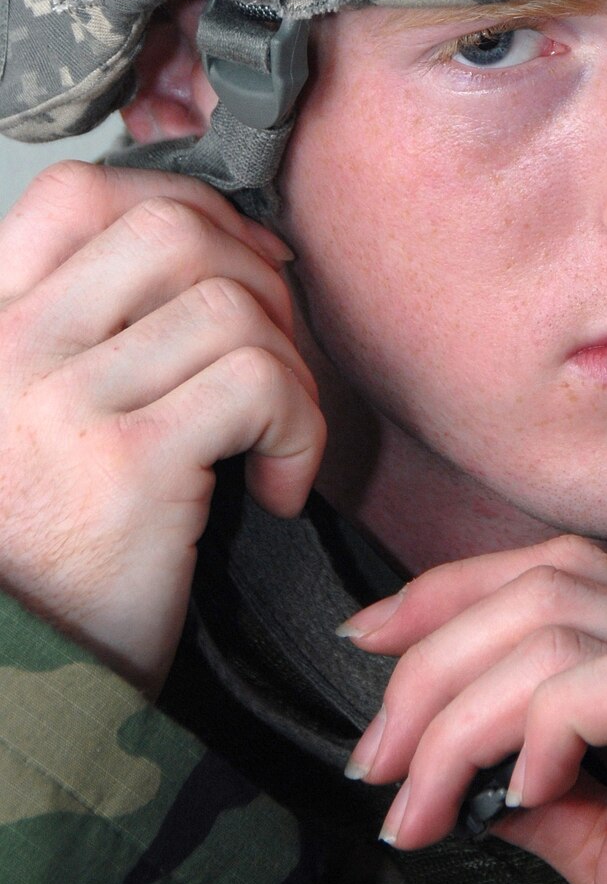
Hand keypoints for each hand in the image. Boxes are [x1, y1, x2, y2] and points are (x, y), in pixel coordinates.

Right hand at [0, 161, 325, 694]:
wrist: (16, 690)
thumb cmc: (48, 558)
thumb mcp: (42, 422)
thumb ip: (96, 332)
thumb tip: (226, 240)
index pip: (74, 192)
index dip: (179, 201)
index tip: (239, 263)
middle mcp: (7, 352)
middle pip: (168, 228)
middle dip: (256, 275)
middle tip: (277, 355)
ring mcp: (60, 406)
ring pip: (229, 304)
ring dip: (289, 364)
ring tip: (275, 435)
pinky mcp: (127, 470)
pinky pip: (260, 383)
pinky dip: (300, 431)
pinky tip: (277, 491)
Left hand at [341, 536, 606, 883]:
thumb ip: (550, 797)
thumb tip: (467, 777)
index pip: (555, 569)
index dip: (449, 593)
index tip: (368, 641)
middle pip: (539, 584)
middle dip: (429, 664)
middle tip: (380, 761)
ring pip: (554, 626)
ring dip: (457, 715)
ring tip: (424, 803)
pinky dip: (540, 728)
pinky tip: (526, 792)